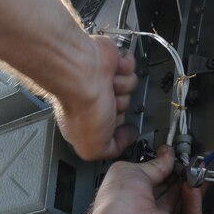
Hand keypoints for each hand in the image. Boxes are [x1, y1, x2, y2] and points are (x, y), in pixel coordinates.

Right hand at [54, 35, 137, 160]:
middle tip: (108, 106)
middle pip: (126, 109)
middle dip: (121, 108)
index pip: (112, 131)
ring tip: (108, 87)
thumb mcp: (92, 148)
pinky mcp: (110, 63)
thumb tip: (125, 140)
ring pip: (131, 90)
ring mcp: (102, 81)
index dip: (117, 131)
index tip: (115, 130)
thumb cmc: (81, 105)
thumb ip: (110, 151)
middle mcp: (93, 101)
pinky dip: (125, 69)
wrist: (81, 72)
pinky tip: (112, 72)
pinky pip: (132, 69)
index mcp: (85, 122)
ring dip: (123, 88)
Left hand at [76, 146, 203, 213]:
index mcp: (124, 205)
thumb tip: (165, 156)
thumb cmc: (116, 207)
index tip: (170, 159)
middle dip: (177, 180)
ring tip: (193, 172)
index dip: (159, 171)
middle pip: (165, 198)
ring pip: (181, 210)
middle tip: (186, 165)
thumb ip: (151, 164)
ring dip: (188, 189)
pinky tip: (194, 187)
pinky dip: (195, 204)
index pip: (146, 187)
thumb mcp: (129, 171)